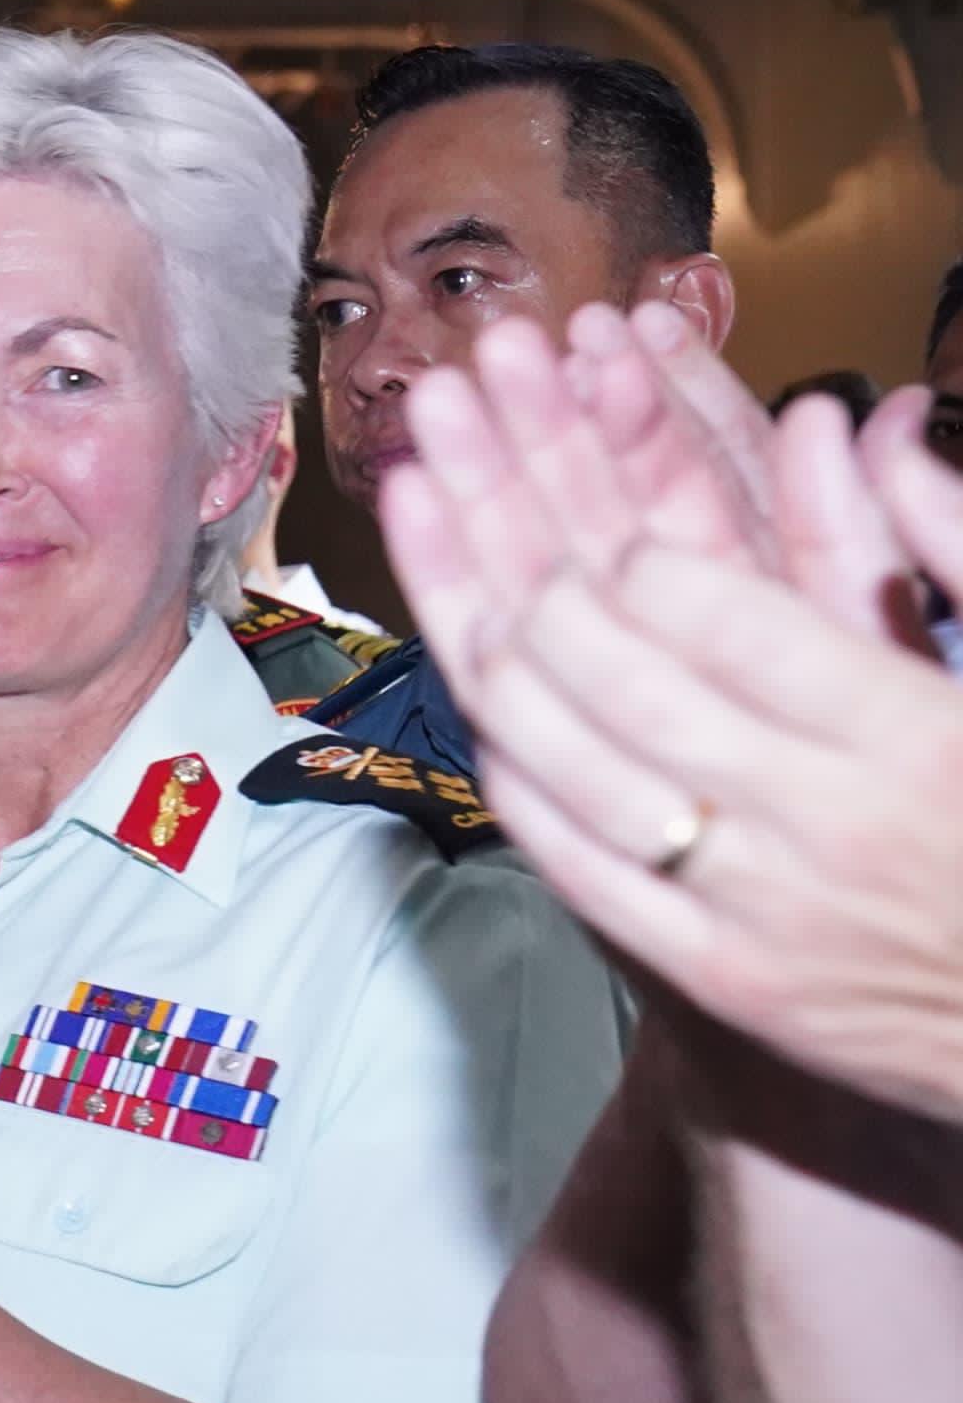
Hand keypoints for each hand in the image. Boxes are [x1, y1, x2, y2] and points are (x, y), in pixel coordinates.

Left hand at [394, 535, 962, 1120]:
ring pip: (586, 776)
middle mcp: (828, 821)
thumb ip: (945, 546)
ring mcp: (762, 908)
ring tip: (485, 621)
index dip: (650, 567)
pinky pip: (582, 872)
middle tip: (530, 568)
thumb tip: (871, 423)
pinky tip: (500, 736)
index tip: (623, 542)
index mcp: (913, 735)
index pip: (736, 625)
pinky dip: (526, 793)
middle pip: (636, 690)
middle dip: (555, 608)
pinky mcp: (721, 979)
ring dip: (514, 687)